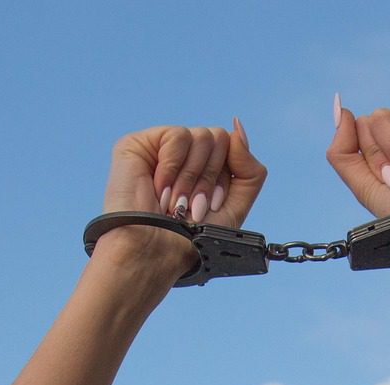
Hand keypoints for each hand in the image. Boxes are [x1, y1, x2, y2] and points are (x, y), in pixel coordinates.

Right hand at [99, 119, 267, 268]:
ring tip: (175, 203)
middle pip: (219, 138)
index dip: (225, 180)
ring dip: (192, 177)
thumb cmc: (190, 238)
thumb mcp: (235, 208)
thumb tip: (238, 128)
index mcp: (204, 169)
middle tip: (190, 206)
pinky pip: (178, 135)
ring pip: (202, 136)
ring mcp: (161, 148)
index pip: (232, 149)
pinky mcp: (139, 144)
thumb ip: (250, 171)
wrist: (156, 251)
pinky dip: (173, 167)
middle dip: (210, 178)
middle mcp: (184, 156)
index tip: (210, 206)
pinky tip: (160, 189)